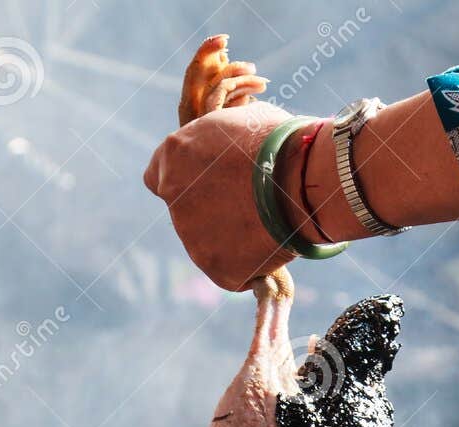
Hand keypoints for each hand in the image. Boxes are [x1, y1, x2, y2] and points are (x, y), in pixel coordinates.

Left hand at [144, 101, 295, 289]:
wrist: (299, 180)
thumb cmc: (277, 141)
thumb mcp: (236, 122)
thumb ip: (217, 142)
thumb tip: (228, 151)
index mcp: (173, 156)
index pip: (159, 177)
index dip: (186, 183)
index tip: (208, 185)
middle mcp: (174, 199)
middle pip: (187, 214)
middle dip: (212, 213)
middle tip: (249, 207)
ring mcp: (193, 239)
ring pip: (210, 245)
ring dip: (232, 239)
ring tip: (269, 224)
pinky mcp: (218, 270)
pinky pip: (234, 272)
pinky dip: (250, 266)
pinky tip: (272, 247)